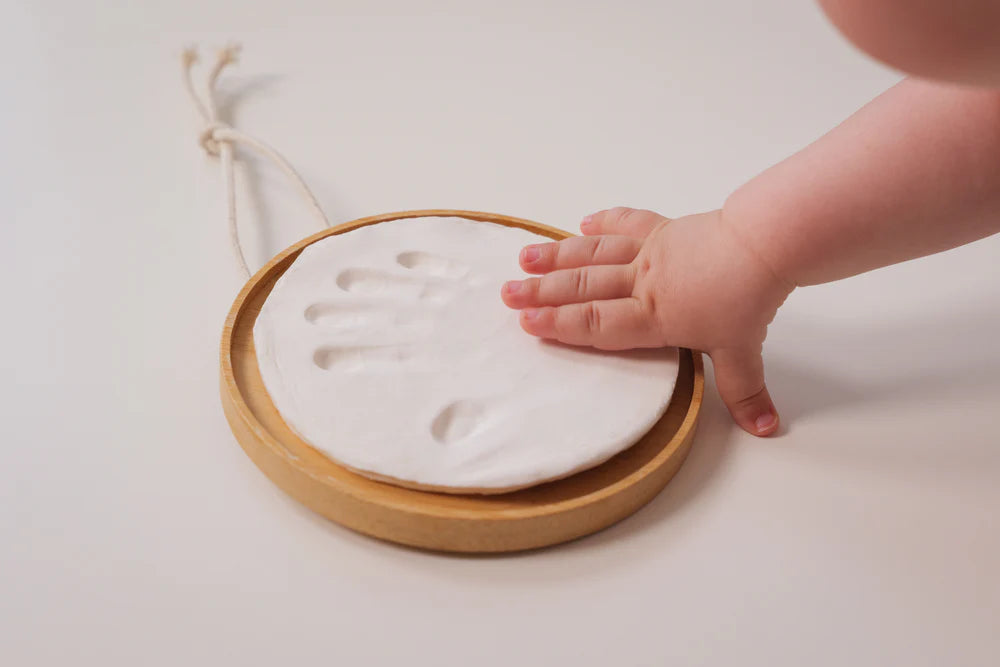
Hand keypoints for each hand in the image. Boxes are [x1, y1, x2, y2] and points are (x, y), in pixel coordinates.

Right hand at [500, 207, 792, 435]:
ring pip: (595, 254)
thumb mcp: (743, 351)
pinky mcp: (663, 228)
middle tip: (508, 295)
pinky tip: (582, 223)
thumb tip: (766, 429)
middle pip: (585, 288)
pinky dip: (604, 222)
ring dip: (557, 256)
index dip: (561, 325)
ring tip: (524, 258)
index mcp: (654, 316)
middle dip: (542, 292)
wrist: (765, 243)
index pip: (598, 323)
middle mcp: (642, 282)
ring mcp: (650, 252)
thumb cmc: (749, 298)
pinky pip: (627, 223)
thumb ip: (745, 392)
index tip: (528, 324)